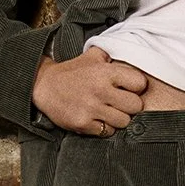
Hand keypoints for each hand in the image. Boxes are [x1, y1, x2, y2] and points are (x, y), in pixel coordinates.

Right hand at [32, 46, 148, 134]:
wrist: (44, 86)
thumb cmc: (72, 72)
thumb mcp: (92, 56)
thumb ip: (113, 54)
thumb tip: (132, 53)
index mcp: (105, 72)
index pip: (140, 83)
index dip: (137, 87)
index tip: (129, 88)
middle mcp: (100, 90)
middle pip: (136, 106)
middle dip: (131, 105)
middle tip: (121, 103)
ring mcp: (91, 109)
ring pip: (124, 121)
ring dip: (119, 118)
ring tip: (109, 112)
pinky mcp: (83, 123)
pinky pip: (107, 132)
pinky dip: (105, 128)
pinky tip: (98, 119)